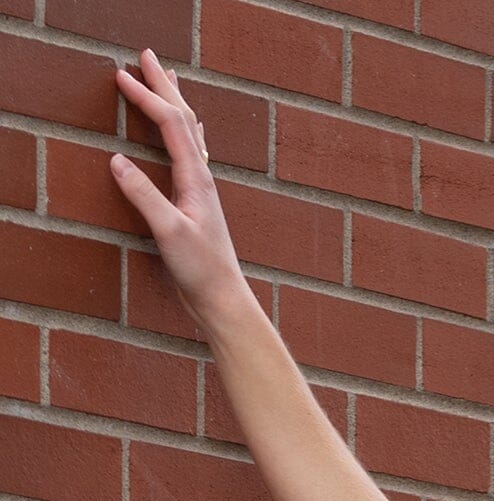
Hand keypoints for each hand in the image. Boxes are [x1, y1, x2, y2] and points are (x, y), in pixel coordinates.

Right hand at [109, 50, 245, 327]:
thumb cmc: (201, 270)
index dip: (146, 96)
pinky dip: (187, 131)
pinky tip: (191, 131)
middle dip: (163, 85)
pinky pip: (193, 153)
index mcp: (196, 178)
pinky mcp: (198, 202)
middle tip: (146, 55)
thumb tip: (116, 160)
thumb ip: (143, 196)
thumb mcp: (168, 232)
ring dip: (175, 102)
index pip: (169, 124)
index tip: (121, 74)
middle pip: (183, 119)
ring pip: (190, 133)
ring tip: (167, 78)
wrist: (224, 300)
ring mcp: (202, 189)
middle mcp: (202, 177)